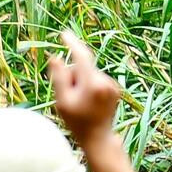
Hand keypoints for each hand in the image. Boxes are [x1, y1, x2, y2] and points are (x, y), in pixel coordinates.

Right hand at [48, 29, 121, 145]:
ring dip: (81, 82)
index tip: (63, 34)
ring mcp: (112, 85)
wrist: (98, 137)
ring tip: (80, 102)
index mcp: (93, 83)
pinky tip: (88, 102)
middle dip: (73, 75)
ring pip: (90, 74)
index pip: (82, 57)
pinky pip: (97, 80)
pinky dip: (89, 86)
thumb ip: (60, 78)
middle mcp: (106, 80)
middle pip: (84, 67)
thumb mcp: (62, 101)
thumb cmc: (76, 121)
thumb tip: (55, 57)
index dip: (72, 44)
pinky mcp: (115, 88)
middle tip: (68, 95)